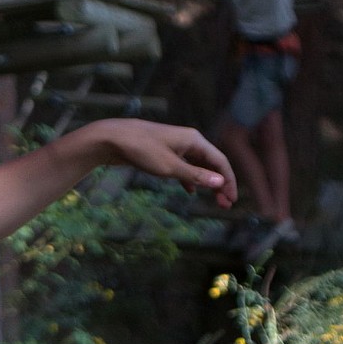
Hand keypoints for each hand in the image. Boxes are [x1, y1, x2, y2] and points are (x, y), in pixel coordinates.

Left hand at [95, 120, 236, 203]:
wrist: (111, 138)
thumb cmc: (141, 150)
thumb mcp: (170, 166)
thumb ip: (196, 175)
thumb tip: (220, 182)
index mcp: (194, 140)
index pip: (220, 161)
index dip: (229, 181)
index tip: (231, 200)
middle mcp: (188, 140)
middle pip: (211, 164)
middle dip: (220, 184)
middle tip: (225, 205)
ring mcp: (175, 145)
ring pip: (198, 166)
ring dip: (206, 183)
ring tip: (213, 200)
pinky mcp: (163, 152)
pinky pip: (184, 166)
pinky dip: (190, 178)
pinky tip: (190, 191)